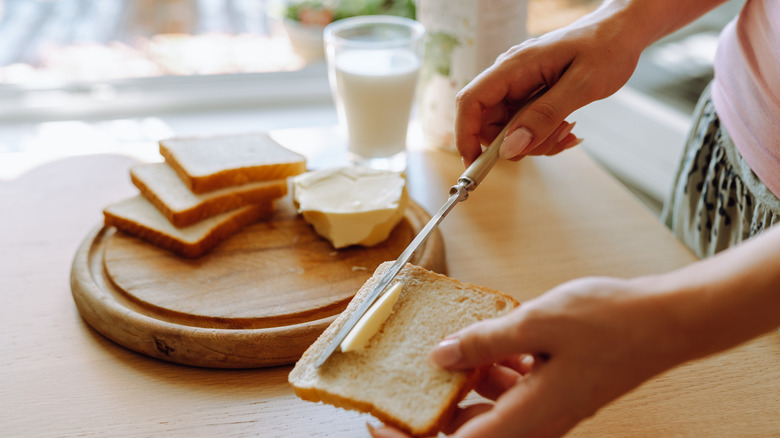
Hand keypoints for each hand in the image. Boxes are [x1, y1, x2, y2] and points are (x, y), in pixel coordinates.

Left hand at [369, 276, 685, 437]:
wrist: (663, 323)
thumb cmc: (611, 322)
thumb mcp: (535, 322)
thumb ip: (483, 342)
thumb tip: (439, 355)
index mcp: (527, 416)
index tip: (377, 423)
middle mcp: (535, 423)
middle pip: (467, 430)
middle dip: (436, 404)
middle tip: (414, 372)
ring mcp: (546, 411)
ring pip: (488, 409)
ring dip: (467, 382)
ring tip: (459, 344)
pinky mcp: (554, 395)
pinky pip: (510, 393)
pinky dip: (495, 372)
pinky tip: (497, 340)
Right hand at [455, 7, 644, 165]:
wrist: (622, 31)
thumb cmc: (607, 47)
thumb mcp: (582, 85)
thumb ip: (544, 116)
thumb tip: (510, 148)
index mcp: (515, 67)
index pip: (471, 102)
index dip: (465, 135)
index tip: (475, 163)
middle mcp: (510, 76)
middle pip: (489, 122)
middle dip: (516, 143)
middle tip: (553, 140)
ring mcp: (519, 86)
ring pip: (509, 129)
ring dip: (536, 140)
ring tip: (568, 129)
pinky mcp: (530, 94)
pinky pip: (526, 125)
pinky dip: (544, 135)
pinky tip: (567, 128)